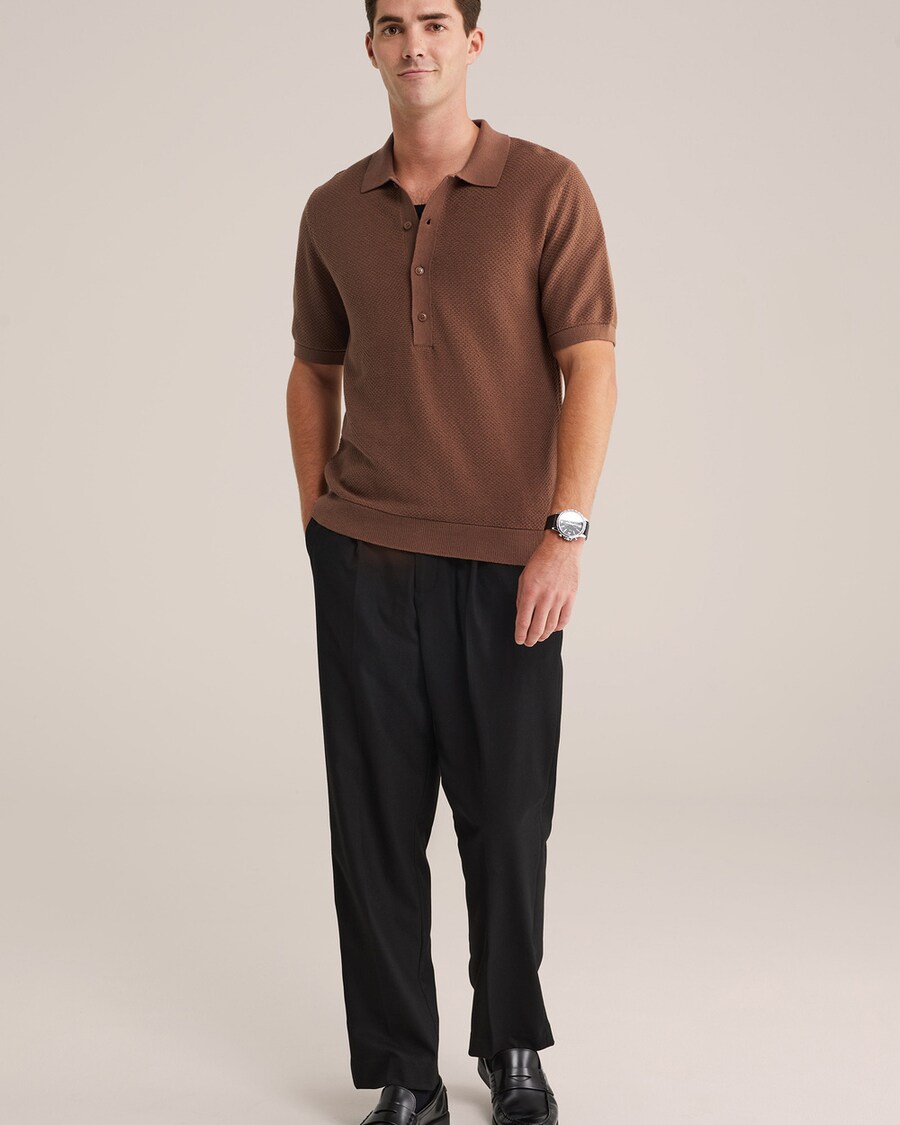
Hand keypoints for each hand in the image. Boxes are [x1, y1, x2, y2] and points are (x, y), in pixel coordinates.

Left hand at [514, 530, 582, 644]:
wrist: (561, 548)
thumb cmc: (541, 560)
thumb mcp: (524, 577)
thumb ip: (522, 597)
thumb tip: (522, 615)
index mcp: (530, 592)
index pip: (523, 621)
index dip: (520, 634)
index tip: (519, 639)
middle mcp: (545, 598)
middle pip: (537, 628)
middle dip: (531, 639)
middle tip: (528, 642)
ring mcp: (559, 599)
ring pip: (551, 626)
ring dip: (544, 635)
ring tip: (540, 637)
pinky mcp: (571, 598)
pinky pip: (564, 619)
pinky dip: (558, 627)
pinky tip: (553, 628)